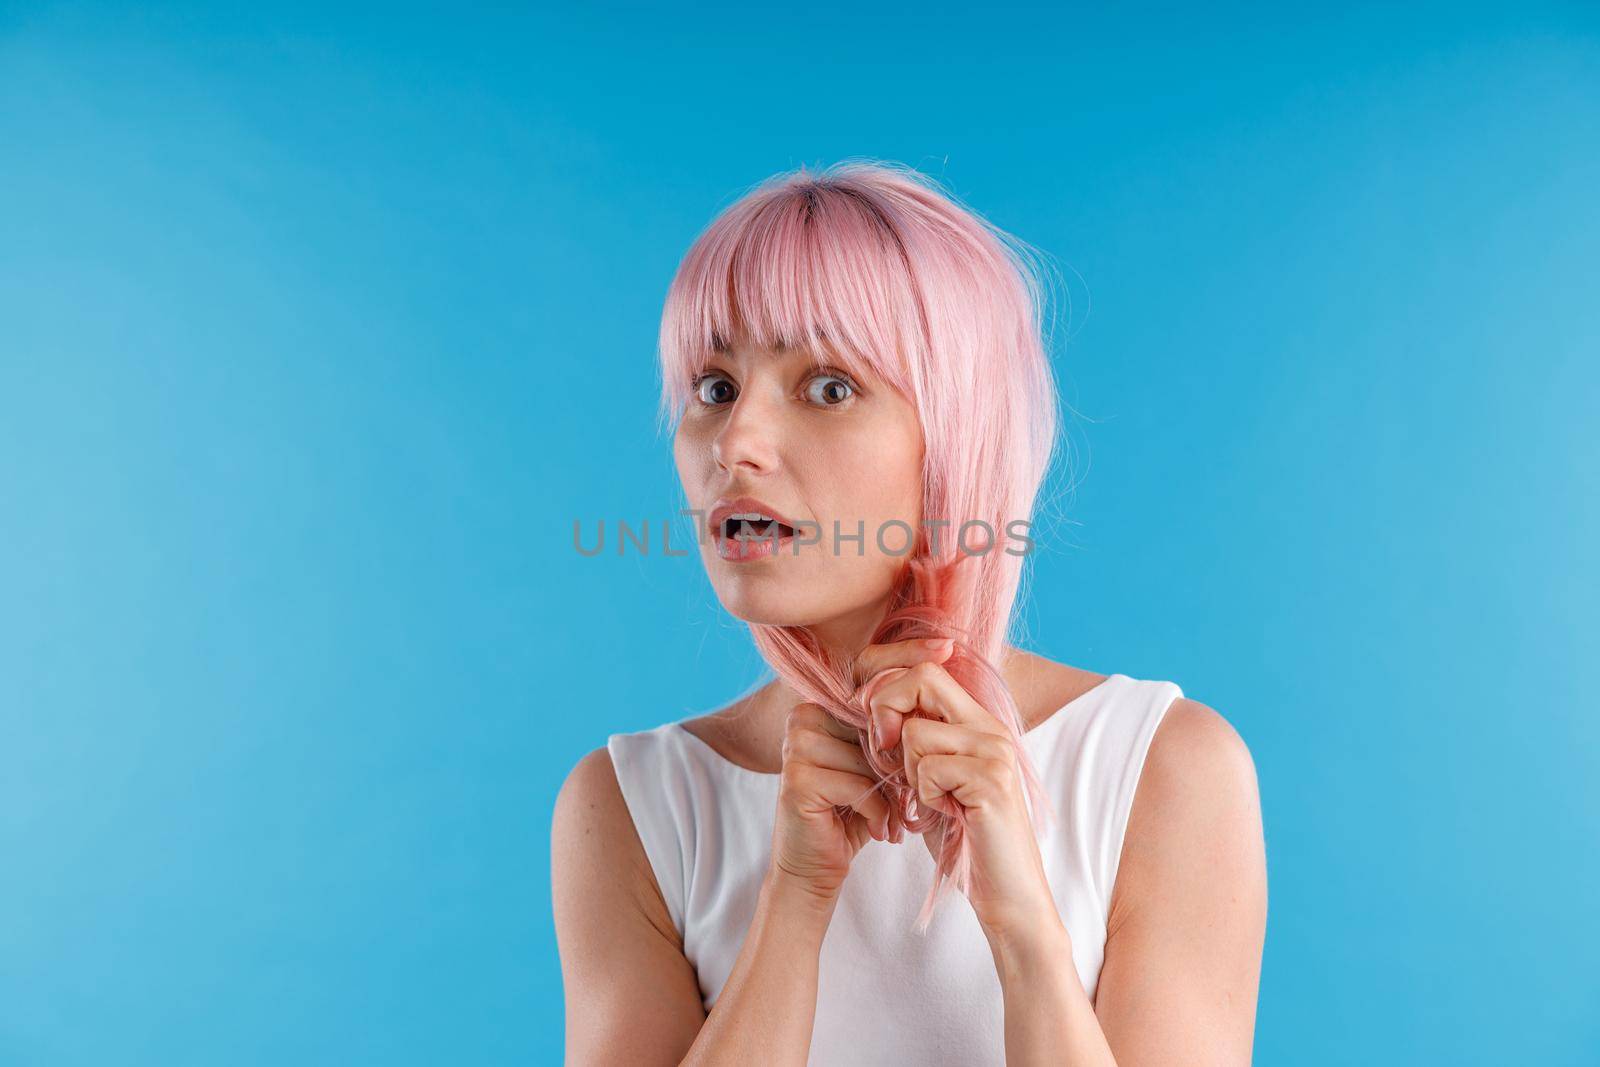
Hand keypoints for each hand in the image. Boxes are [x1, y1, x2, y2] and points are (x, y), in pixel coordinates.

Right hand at [767, 701, 894, 905]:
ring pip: (868, 761)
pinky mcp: (798, 782)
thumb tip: (918, 724)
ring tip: (890, 820)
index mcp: (814, 710)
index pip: (874, 713)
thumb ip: (882, 742)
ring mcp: (795, 750)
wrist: (812, 868)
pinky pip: (859, 787)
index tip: (905, 778)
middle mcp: (800, 722)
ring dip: (889, 796)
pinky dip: (877, 812)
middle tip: (903, 804)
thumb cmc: (846, 816)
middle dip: (894, 772)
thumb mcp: (868, 771)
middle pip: (872, 735)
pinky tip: (878, 830)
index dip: (897, 747)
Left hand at [855, 640, 1060, 944]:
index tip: (873, 725)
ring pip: (916, 731)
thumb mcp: (930, 778)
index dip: (886, 686)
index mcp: (977, 722)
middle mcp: (990, 727)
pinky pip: (929, 768)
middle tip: (884, 751)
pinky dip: (925, 796)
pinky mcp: (991, 780)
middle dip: (887, 710)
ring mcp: (994, 751)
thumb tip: (867, 700)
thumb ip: (910, 740)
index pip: (925, 668)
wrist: (1007, 892)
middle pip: (922, 678)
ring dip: (909, 772)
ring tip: (932, 799)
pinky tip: (947, 814)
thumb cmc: (964, 837)